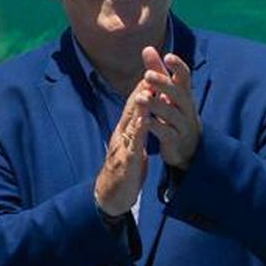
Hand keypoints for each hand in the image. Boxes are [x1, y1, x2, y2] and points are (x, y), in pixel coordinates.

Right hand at [95, 83, 151, 217]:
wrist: (110, 196)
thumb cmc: (124, 169)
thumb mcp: (132, 145)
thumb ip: (137, 128)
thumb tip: (144, 111)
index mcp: (125, 132)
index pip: (134, 106)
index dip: (144, 87)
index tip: (154, 70)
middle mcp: (121, 136)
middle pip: (130, 110)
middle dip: (140, 91)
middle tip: (150, 72)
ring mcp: (122, 149)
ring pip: (130, 125)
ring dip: (138, 108)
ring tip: (147, 93)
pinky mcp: (125, 164)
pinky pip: (132, 146)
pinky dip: (138, 134)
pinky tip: (144, 123)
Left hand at [141, 46, 200, 169]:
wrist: (189, 148)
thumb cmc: (175, 115)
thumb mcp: (168, 93)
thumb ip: (157, 71)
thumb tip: (147, 48)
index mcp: (183, 94)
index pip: (184, 77)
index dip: (178, 66)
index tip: (168, 55)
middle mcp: (185, 107)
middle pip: (177, 93)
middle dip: (163, 83)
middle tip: (148, 74)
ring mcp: (181, 124)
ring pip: (170, 113)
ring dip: (155, 105)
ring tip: (140, 97)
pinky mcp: (175, 140)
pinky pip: (166, 133)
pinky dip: (156, 127)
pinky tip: (145, 122)